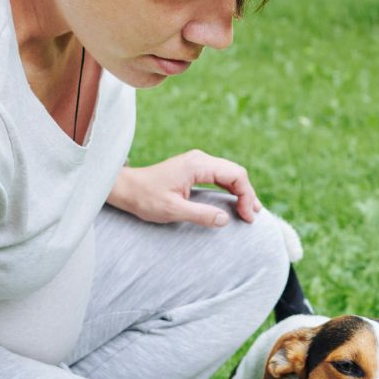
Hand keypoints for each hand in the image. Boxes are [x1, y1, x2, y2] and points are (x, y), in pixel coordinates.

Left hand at [107, 151, 261, 227]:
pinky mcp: (193, 169)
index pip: (235, 175)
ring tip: (249, 211)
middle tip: (252, 216)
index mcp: (198, 165)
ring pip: (229, 173)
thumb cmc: (145, 198)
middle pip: (236, 172)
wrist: (126, 188)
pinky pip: (219, 176)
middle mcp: (200, 159)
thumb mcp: (173, 210)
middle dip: (247, 194)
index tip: (247, 217)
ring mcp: (197, 162)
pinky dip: (230, 189)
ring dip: (240, 191)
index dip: (246, 196)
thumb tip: (225, 219)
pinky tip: (235, 202)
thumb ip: (200, 214)